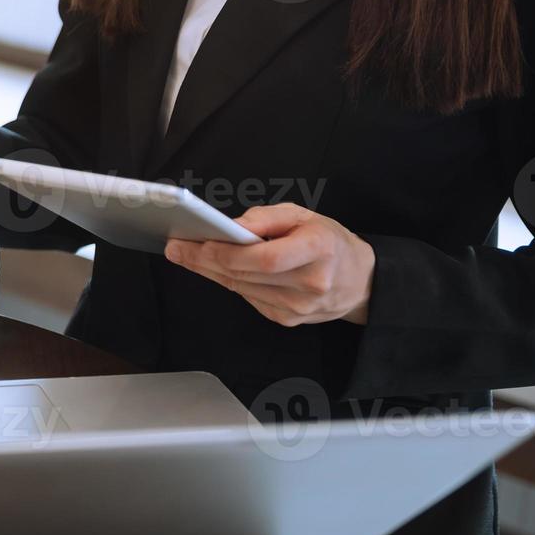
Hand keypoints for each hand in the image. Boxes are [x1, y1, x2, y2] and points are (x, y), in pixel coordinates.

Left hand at [164, 204, 374, 326]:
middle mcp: (310, 284)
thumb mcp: (304, 215)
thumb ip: (266, 218)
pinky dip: (229, 282)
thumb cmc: (328, 241)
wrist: (359, 280)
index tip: (195, 241)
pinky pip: (247, 298)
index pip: (264, 258)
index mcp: (318, 250)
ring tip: (185, 255)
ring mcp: (298, 307)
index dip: (226, 253)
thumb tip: (231, 226)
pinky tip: (213, 269)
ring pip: (240, 288)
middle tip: (176, 247)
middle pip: (245, 275)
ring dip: (209, 272)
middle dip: (204, 260)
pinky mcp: (287, 319)